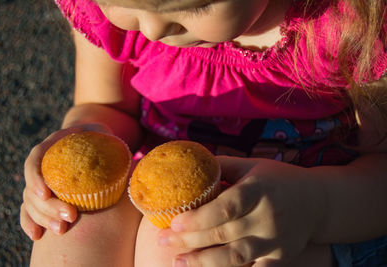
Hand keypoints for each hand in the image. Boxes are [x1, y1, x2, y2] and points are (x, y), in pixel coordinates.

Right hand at [20, 124, 112, 239]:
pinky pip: (31, 209)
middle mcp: (42, 163)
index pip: (36, 158)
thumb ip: (112, 147)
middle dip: (48, 206)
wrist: (95, 143)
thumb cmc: (103, 141)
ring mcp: (41, 180)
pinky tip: (38, 235)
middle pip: (34, 186)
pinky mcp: (43, 195)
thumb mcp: (107, 138)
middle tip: (70, 217)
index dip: (36, 178)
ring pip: (31, 201)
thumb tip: (132, 166)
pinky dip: (32, 222)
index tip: (46, 194)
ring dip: (43, 218)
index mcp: (54, 144)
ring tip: (61, 230)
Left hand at [158, 156, 326, 266]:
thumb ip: (223, 167)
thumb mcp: (253, 166)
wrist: (318, 202)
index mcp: (259, 190)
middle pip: (223, 234)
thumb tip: (190, 167)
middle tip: (163, 241)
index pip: (226, 207)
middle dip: (189, 240)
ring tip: (178, 262)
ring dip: (203, 262)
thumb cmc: (278, 180)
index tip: (174, 222)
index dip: (198, 218)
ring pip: (234, 258)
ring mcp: (275, 241)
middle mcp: (267, 217)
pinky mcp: (280, 259)